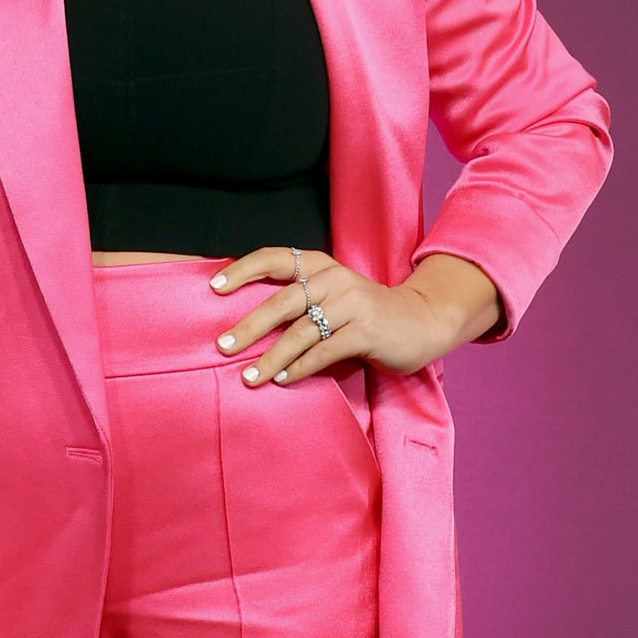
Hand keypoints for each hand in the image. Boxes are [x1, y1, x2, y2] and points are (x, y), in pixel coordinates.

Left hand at [209, 246, 501, 386]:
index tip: (214, 288)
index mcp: (321, 265)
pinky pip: (324, 351)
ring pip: (300, 332)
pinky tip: (283, 380)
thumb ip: (300, 299)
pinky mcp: (366, 330)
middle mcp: (334, 278)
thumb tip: (247, 320)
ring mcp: (352, 303)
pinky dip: (300, 368)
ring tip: (249, 377)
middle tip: (222, 347)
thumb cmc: (367, 313)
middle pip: (281, 301)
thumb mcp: (333, 295)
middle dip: (248, 326)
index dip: (243, 270)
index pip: (275, 258)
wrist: (422, 321)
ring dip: (271, 358)